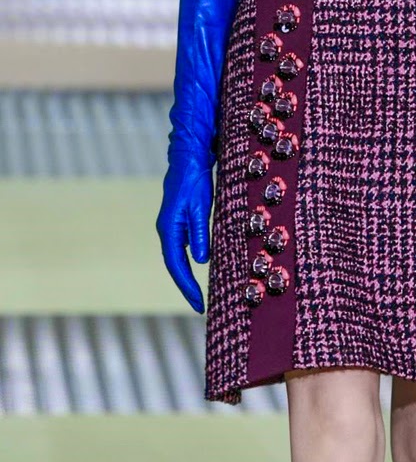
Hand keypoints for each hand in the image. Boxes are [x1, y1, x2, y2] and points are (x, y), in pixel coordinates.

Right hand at [155, 150, 212, 312]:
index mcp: (169, 228)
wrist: (189, 156)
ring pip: (178, 256)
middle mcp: (167, 229)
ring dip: (187, 274)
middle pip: (175, 264)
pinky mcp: (179, 219)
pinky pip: (183, 245)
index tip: (198, 303)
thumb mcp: (200, 206)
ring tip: (200, 292)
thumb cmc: (195, 179)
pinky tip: (202, 265)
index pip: (176, 265)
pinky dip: (191, 259)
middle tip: (199, 305)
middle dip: (186, 285)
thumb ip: (199, 233)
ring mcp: (172, 224)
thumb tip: (201, 261)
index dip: (186, 285)